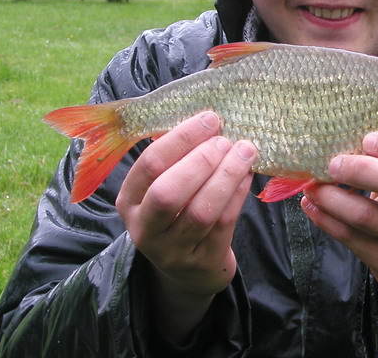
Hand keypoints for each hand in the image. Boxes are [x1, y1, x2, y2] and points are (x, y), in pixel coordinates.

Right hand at [115, 111, 256, 341]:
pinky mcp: (203, 262)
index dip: (180, 139)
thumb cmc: (178, 209)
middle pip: (169, 193)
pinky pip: (224, 223)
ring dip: (227, 175)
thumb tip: (206, 109)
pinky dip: (239, 193)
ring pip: (202, 211)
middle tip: (225, 138)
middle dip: (200, 160)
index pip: (149, 166)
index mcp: (129, 200)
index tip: (209, 117)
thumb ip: (173, 153)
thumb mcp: (162, 184)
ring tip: (246, 149)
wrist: (189, 268)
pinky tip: (248, 172)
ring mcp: (173, 250)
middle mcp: (145, 229)